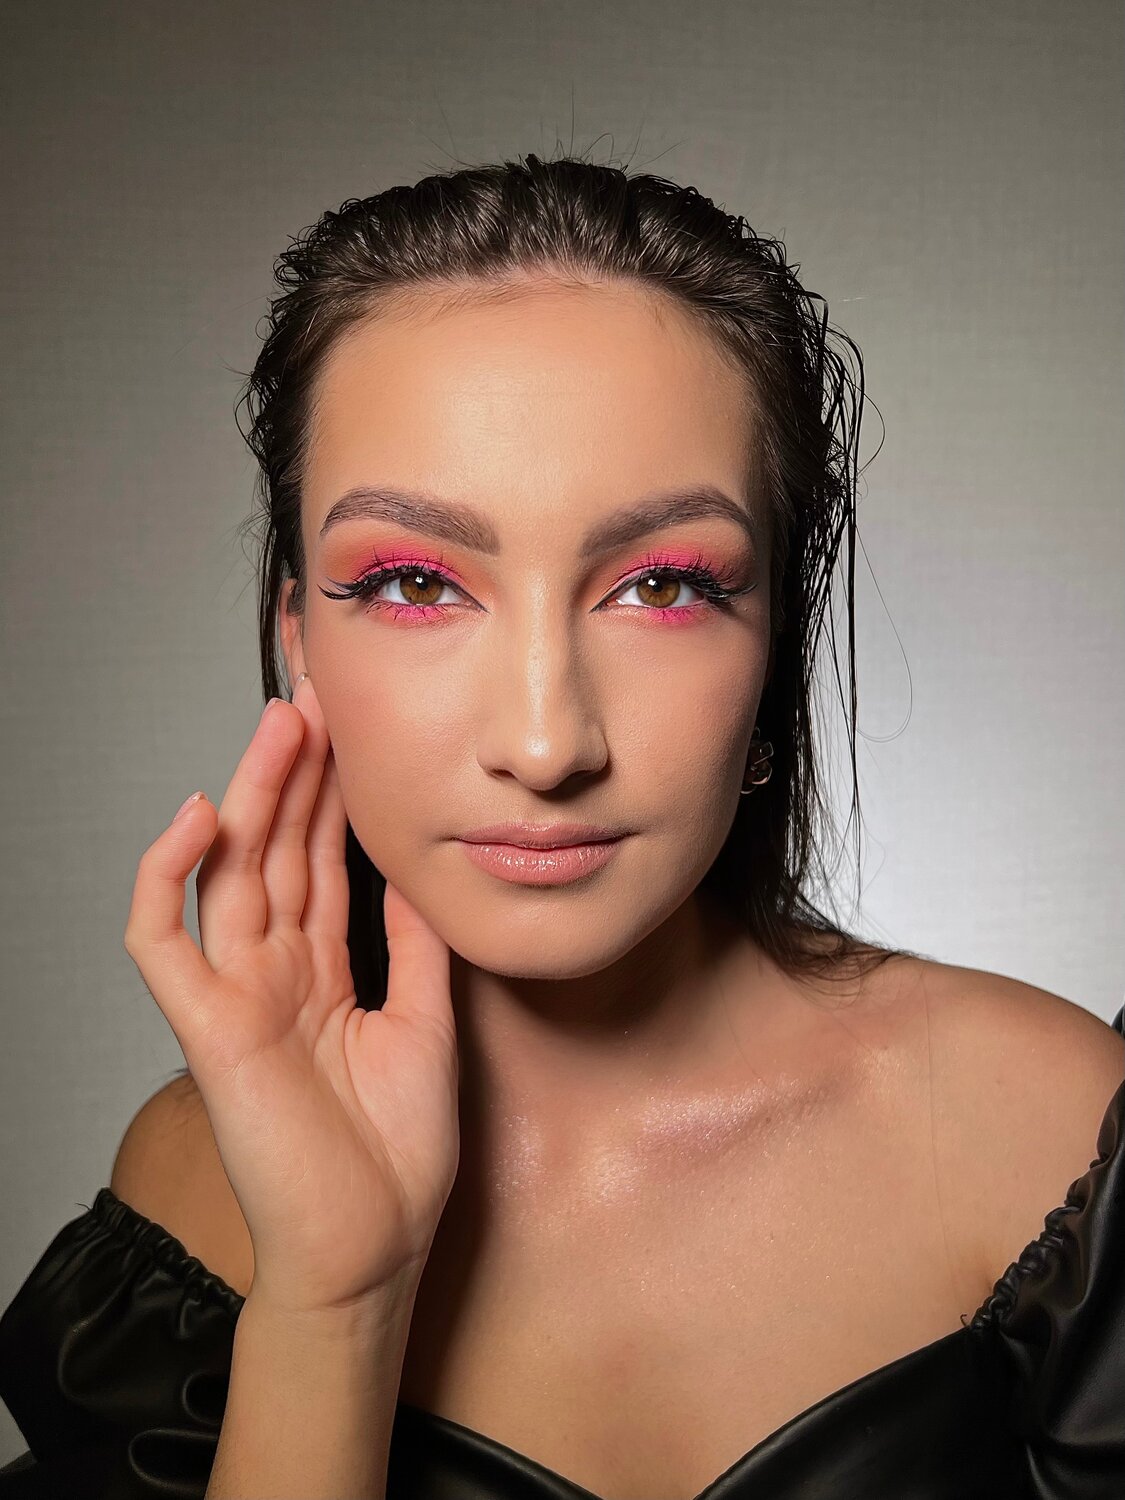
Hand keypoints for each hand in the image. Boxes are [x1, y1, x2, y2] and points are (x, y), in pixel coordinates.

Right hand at [123, 677, 459, 1314]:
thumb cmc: (396, 1152)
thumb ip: (416, 946)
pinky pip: (164, 942)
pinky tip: (196, 818)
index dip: (335, 795)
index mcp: (322, 970)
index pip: (322, 860)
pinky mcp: (207, 1028)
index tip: (356, 730)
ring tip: (282, 724)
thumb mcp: (425, 1020)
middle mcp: (274, 971)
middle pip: (278, 850)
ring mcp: (237, 994)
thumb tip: (424, 872)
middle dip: (297, 772)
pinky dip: (166, 878)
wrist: (374, 1249)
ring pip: (230, 873)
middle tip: (319, 697)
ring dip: (252, 795)